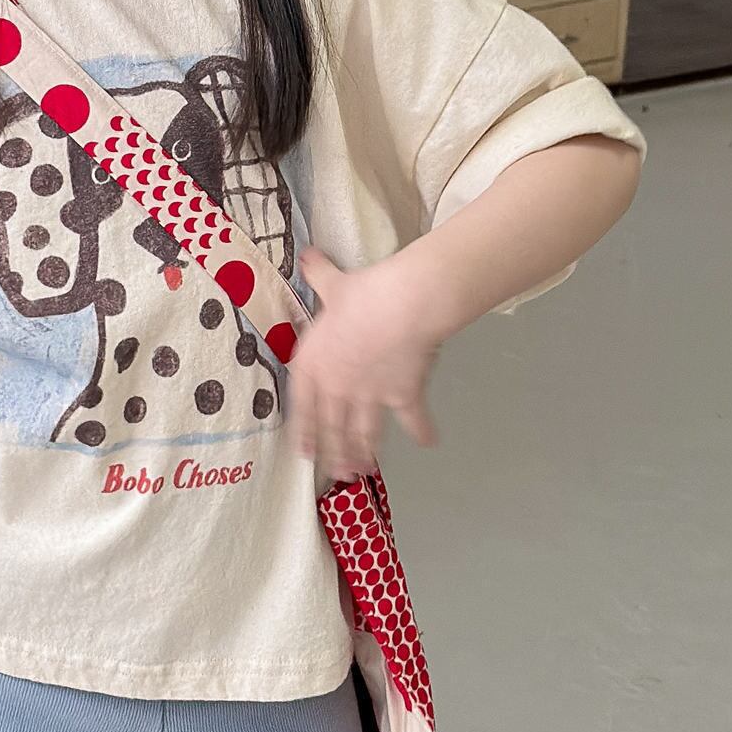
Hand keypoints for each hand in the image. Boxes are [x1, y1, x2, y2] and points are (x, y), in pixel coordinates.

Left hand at [284, 246, 440, 485]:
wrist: (402, 306)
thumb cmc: (363, 294)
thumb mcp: (333, 284)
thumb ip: (319, 276)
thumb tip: (309, 257)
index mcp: (314, 366)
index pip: (303, 407)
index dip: (304, 433)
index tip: (305, 453)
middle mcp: (338, 389)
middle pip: (333, 430)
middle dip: (334, 455)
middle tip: (337, 474)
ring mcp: (370, 397)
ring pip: (364, 434)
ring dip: (363, 454)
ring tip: (364, 470)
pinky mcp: (402, 398)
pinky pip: (412, 420)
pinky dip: (422, 431)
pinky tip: (429, 442)